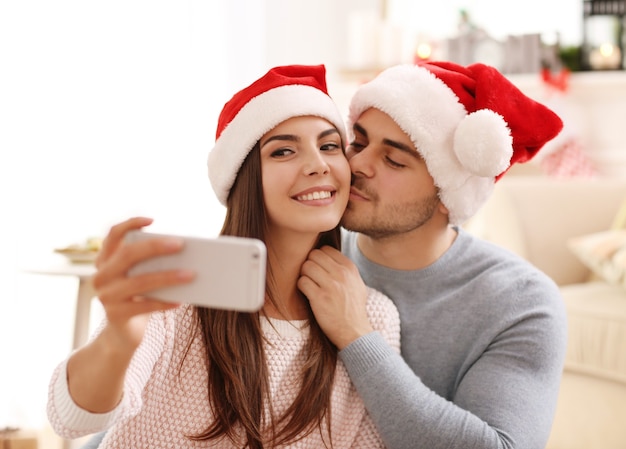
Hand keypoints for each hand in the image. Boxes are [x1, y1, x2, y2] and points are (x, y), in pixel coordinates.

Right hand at [92, 217, 193, 350]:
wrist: (123, 333)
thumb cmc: (139, 297)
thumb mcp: (141, 276)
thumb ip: (152, 264)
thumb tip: (185, 253)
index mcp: (106, 260)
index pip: (113, 235)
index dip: (130, 224)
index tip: (152, 220)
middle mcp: (101, 275)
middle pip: (127, 255)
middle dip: (155, 247)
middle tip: (180, 244)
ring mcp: (106, 296)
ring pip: (139, 282)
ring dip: (168, 277)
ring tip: (191, 274)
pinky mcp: (115, 315)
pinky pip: (143, 306)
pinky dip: (164, 302)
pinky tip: (181, 300)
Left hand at [298, 246, 372, 348]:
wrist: (354, 331)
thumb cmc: (353, 308)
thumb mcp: (356, 283)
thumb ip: (345, 269)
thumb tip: (329, 256)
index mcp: (350, 268)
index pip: (326, 249)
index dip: (318, 258)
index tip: (318, 268)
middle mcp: (341, 274)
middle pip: (314, 255)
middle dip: (309, 264)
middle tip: (311, 277)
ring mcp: (330, 285)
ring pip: (306, 266)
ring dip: (304, 275)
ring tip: (309, 285)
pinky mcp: (319, 298)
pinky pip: (302, 282)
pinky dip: (301, 287)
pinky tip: (308, 293)